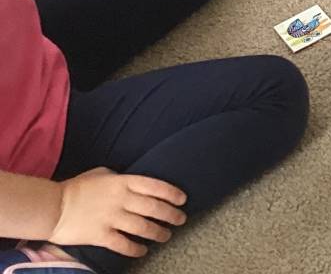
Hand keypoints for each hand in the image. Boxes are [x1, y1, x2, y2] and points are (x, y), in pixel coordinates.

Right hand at [50, 168, 186, 258]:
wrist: (52, 207)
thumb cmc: (76, 188)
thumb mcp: (101, 174)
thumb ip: (119, 178)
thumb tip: (132, 183)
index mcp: (123, 182)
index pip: (155, 186)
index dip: (172, 193)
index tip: (183, 199)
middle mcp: (121, 200)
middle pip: (154, 208)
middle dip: (171, 215)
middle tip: (181, 220)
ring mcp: (111, 218)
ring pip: (143, 227)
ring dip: (158, 232)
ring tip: (166, 235)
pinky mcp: (101, 236)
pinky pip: (124, 244)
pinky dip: (136, 249)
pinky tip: (143, 251)